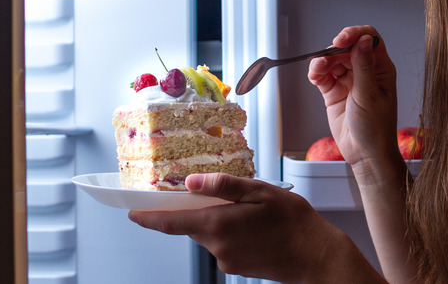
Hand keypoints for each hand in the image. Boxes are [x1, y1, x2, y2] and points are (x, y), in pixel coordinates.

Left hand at [128, 173, 336, 280]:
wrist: (315, 255)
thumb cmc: (293, 222)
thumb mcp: (260, 191)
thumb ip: (223, 185)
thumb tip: (192, 182)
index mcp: (218, 224)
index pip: (170, 222)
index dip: (148, 217)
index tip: (132, 212)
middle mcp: (216, 246)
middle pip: (191, 225)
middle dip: (196, 208)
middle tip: (216, 193)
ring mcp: (226, 259)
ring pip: (209, 233)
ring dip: (218, 218)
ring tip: (250, 209)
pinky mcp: (236, 266)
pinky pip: (223, 244)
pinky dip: (230, 231)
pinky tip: (254, 224)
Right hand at [307, 26, 400, 177]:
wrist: (365, 154)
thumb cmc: (376, 128)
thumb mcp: (369, 95)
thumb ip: (364, 66)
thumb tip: (364, 40)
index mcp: (381, 68)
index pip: (370, 39)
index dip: (354, 34)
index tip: (341, 40)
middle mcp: (365, 71)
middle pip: (347, 48)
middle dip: (334, 50)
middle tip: (325, 59)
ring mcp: (349, 80)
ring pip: (333, 60)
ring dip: (323, 61)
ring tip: (318, 71)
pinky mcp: (335, 91)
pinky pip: (323, 75)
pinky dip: (317, 72)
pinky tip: (315, 76)